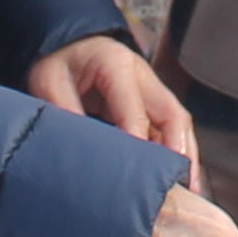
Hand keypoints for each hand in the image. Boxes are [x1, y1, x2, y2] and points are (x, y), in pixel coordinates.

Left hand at [29, 34, 196, 177]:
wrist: (66, 47)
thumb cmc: (58, 63)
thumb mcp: (48, 83)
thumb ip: (64, 112)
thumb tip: (80, 151)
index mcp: (115, 64)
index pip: (135, 108)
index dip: (139, 140)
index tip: (138, 173)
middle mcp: (141, 75)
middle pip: (172, 113)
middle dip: (178, 150)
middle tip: (180, 185)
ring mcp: (150, 89)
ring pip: (177, 122)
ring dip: (184, 154)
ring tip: (188, 189)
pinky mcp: (150, 103)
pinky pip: (169, 128)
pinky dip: (176, 151)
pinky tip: (178, 177)